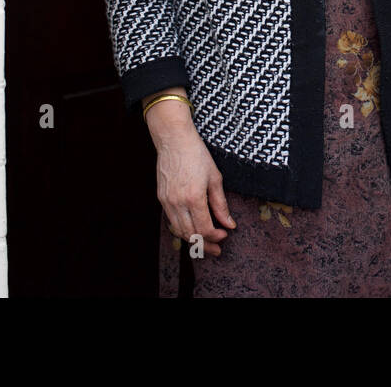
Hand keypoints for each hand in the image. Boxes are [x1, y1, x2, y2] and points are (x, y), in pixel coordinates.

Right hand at [144, 95, 235, 256]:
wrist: (174, 140)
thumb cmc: (197, 155)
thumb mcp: (215, 178)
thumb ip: (221, 204)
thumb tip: (229, 224)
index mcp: (194, 197)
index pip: (204, 228)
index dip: (215, 236)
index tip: (225, 234)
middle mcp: (177, 202)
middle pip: (190, 234)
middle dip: (205, 245)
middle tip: (217, 249)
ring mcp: (167, 201)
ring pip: (179, 230)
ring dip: (193, 239)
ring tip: (205, 242)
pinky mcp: (161, 198)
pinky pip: (172, 221)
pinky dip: (183, 228)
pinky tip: (193, 227)